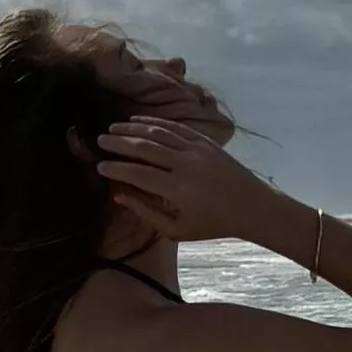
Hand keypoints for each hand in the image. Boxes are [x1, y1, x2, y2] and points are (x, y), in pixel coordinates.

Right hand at [92, 105, 290, 256]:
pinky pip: (176, 128)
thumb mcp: (178, 229)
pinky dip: (155, 122)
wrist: (252, 206)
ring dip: (133, 129)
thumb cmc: (213, 223)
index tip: (99, 166)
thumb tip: (119, 195)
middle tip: (99, 141)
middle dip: (119, 143)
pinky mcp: (205, 141)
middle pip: (145, 148)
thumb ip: (147, 212)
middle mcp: (185, 164)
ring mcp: (197, 149)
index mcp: (178, 189)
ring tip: (113, 128)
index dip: (116, 169)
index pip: (138, 174)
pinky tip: (138, 121)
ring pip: (159, 133)